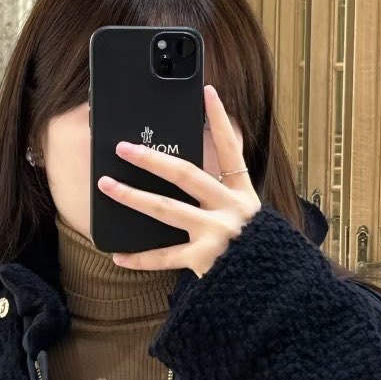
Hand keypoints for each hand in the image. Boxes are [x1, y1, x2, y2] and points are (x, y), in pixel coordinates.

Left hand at [99, 83, 260, 276]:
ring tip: (107, 186)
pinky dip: (140, 258)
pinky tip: (117, 255)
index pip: (231, 150)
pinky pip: (165, 257)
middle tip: (124, 147)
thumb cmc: (257, 250)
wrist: (273, 288)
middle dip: (152, 158)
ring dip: (133, 196)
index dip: (220, 119)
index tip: (207, 91)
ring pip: (167, 209)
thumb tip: (185, 175)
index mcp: (243, 195)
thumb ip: (226, 196)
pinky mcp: (205, 260)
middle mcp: (231, 209)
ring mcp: (217, 234)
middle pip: (186, 174)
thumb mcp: (250, 216)